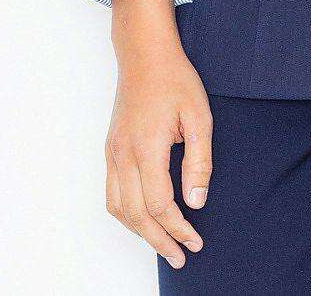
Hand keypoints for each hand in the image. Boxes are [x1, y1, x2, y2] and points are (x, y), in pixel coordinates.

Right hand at [104, 0, 212, 270]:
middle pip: (136, 215)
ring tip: (164, 244)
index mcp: (147, 147)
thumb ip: (200, 162)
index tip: (196, 240)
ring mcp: (113, 153)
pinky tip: (144, 219)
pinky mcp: (110, 149)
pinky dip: (126, 215)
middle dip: (160, 241)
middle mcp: (123, 155)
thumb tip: (196, 202)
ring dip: (140, 232)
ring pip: (118, 209)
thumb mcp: (200, 116)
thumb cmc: (174, 79)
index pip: (160, 205)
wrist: (144, 54)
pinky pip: (111, 194)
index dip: (179, 229)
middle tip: (182, 256)